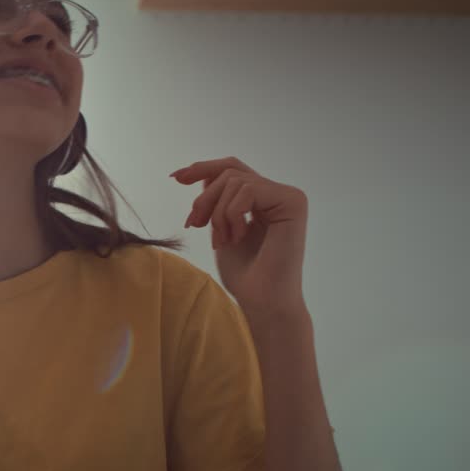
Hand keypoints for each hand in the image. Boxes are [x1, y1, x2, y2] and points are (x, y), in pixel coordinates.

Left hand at [171, 157, 308, 315]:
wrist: (261, 302)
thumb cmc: (243, 275)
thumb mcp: (221, 229)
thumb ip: (217, 201)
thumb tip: (203, 174)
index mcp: (264, 200)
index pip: (232, 170)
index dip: (203, 168)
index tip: (175, 177)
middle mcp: (279, 194)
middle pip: (231, 170)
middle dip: (205, 196)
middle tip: (194, 224)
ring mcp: (289, 197)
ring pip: (235, 180)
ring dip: (218, 213)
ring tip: (222, 241)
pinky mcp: (293, 202)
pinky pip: (248, 190)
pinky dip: (232, 214)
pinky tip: (237, 238)